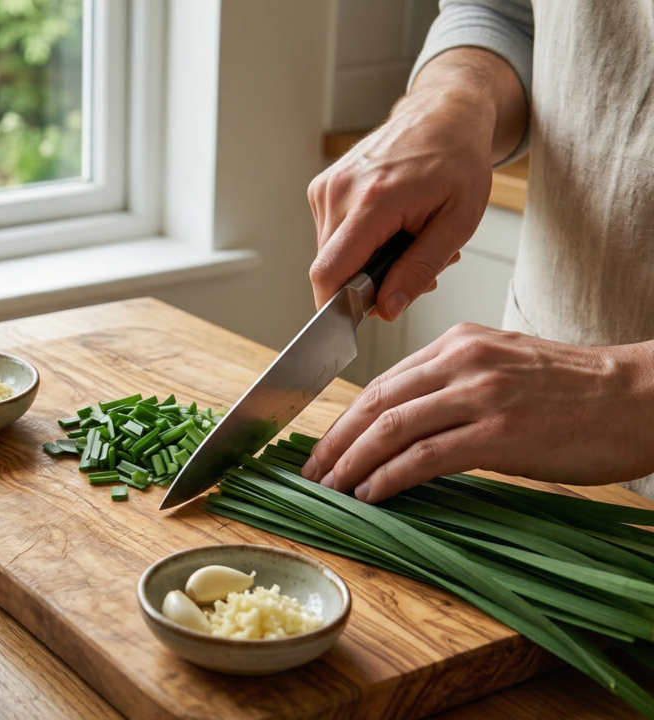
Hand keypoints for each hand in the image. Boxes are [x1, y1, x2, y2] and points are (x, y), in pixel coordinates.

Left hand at [299, 324, 653, 502]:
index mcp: (458, 344)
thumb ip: (453, 385)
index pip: (382, 382)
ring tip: (331, 489)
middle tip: (310, 473)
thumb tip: (403, 424)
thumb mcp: (504, 367)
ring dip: (352, 464)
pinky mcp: (499, 434)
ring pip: (391, 429)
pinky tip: (371, 494)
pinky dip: (389, 477)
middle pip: (374, 403)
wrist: (641, 397)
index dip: (344, 419)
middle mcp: (462, 362)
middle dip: (335, 443)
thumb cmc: (577, 391)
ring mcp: (479, 396)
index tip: (323, 447)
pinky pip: (425, 457)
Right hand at [308, 48, 526, 319]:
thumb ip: (420, 268)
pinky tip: (387, 225)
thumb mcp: (458, 222)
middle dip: (365, 282)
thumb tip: (387, 308)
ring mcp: (326, 187)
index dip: (335, 306)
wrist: (444, 113)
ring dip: (364, 261)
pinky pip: (331, 235)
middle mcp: (340, 191)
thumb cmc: (457, 161)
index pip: (329, 271)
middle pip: (331, 267)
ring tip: (404, 240)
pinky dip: (357, 241)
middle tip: (410, 268)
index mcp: (373, 200)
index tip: (357, 318)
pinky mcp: (322, 187)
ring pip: (330, 253)